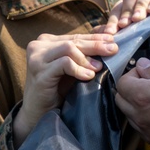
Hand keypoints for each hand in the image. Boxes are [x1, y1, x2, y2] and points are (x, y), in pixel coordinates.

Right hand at [13, 32, 118, 147]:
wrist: (38, 112)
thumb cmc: (57, 89)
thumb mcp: (72, 67)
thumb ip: (84, 54)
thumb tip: (108, 41)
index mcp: (46, 42)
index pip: (75, 37)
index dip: (95, 37)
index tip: (112, 40)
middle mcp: (38, 46)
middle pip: (74, 41)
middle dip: (96, 45)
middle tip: (113, 50)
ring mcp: (36, 58)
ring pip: (69, 49)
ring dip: (87, 58)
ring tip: (99, 67)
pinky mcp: (39, 72)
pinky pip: (64, 63)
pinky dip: (79, 69)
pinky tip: (89, 76)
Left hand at [99, 0, 149, 34]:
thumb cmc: (139, 37)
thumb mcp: (124, 36)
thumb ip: (112, 32)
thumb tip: (98, 32)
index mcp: (125, 6)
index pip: (117, 10)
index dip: (113, 21)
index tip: (111, 32)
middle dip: (126, 10)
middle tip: (124, 24)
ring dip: (139, 6)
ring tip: (137, 19)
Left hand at [114, 58, 149, 149]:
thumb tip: (143, 66)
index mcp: (143, 96)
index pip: (122, 82)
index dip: (132, 74)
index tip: (146, 71)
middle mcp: (141, 117)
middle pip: (121, 100)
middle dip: (131, 89)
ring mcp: (148, 132)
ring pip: (132, 117)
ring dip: (139, 106)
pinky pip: (145, 130)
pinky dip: (149, 121)